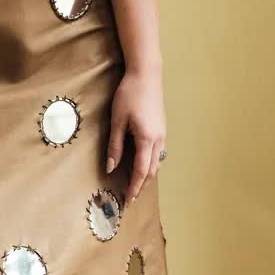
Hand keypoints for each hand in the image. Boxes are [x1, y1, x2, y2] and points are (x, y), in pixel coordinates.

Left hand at [105, 67, 166, 206]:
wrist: (146, 74)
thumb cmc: (129, 94)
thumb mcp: (117, 120)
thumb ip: (115, 146)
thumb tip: (111, 168)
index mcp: (147, 139)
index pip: (142, 171)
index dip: (135, 187)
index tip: (128, 200)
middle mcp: (159, 140)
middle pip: (152, 170)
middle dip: (142, 185)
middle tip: (131, 196)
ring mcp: (163, 133)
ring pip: (157, 161)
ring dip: (147, 174)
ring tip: (136, 183)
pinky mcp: (162, 127)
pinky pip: (158, 151)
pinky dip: (151, 162)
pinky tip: (143, 162)